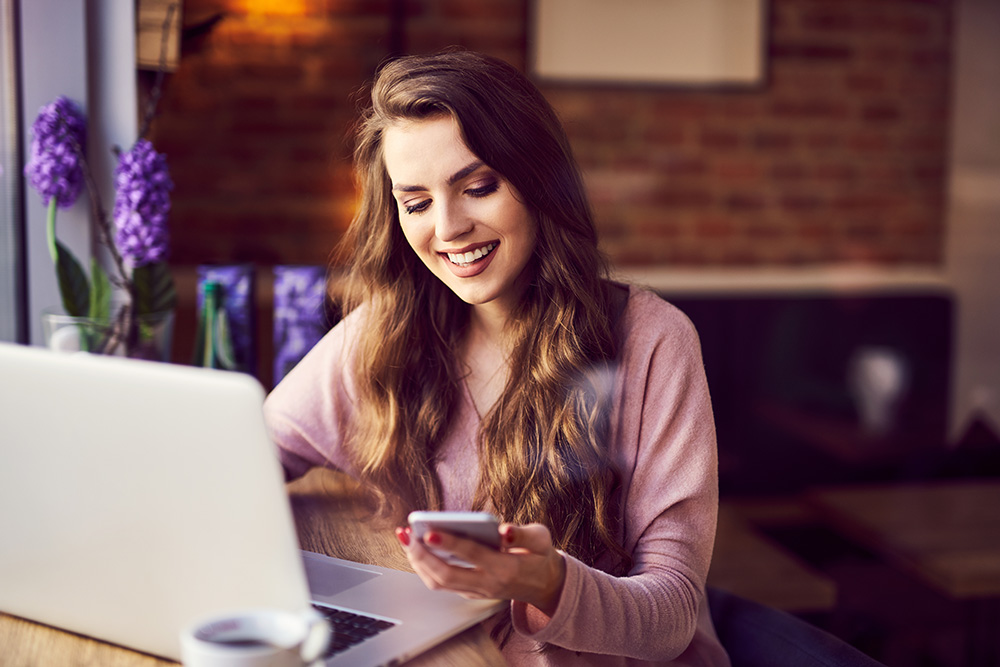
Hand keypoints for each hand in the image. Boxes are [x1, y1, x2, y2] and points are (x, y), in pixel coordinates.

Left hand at [395, 523, 566, 615]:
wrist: (544, 585)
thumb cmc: (539, 556)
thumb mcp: (542, 540)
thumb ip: (524, 534)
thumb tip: (504, 530)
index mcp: (506, 568)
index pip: (473, 555)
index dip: (450, 543)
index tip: (429, 531)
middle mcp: (488, 584)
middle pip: (447, 575)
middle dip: (422, 556)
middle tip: (407, 535)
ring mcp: (477, 591)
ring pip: (439, 583)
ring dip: (418, 562)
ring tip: (405, 538)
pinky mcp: (469, 592)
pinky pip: (441, 584)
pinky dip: (424, 567)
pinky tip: (415, 548)